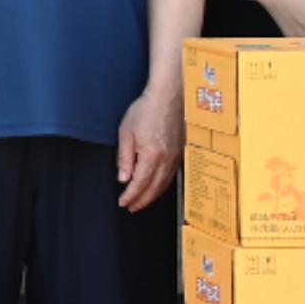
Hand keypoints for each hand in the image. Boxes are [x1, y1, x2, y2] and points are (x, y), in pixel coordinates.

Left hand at [114, 88, 182, 211]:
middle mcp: (166, 160)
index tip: (123, 203)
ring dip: (152, 196)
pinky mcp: (181, 152)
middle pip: (154, 188)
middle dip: (141, 201)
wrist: (169, 96)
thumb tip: (123, 178)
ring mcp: (176, 157)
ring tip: (142, 201)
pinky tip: (156, 187)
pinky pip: (171, 175)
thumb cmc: (147, 110)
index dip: (131, 196)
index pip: (139, 184)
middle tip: (132, 207)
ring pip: (164, 184)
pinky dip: (162, 185)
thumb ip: (125, 158)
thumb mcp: (127, 133)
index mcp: (151, 156)